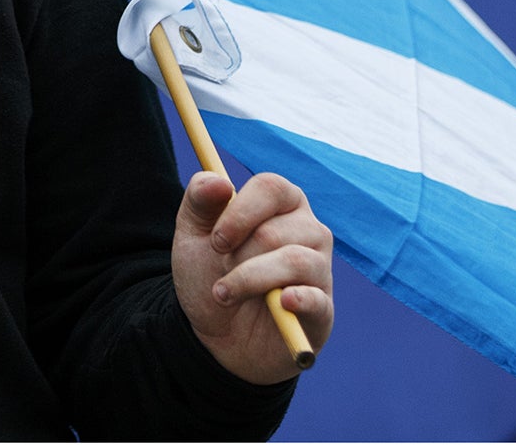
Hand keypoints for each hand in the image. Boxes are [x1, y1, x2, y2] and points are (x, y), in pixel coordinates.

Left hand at [172, 170, 333, 384]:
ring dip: (248, 280)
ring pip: (294, 261)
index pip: (272, 187)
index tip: (216, 240)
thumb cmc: (209, 273)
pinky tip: (280, 304)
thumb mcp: (192, 235)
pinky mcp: (323, 309)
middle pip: (276, 230)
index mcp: (280, 203)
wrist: (213, 334)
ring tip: (224, 295)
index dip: (240, 213)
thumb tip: (218, 181)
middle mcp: (308, 230)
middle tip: (221, 272)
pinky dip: (297, 301)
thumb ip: (199, 200)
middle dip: (238, 255)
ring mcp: (319, 269)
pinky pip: (317, 298)